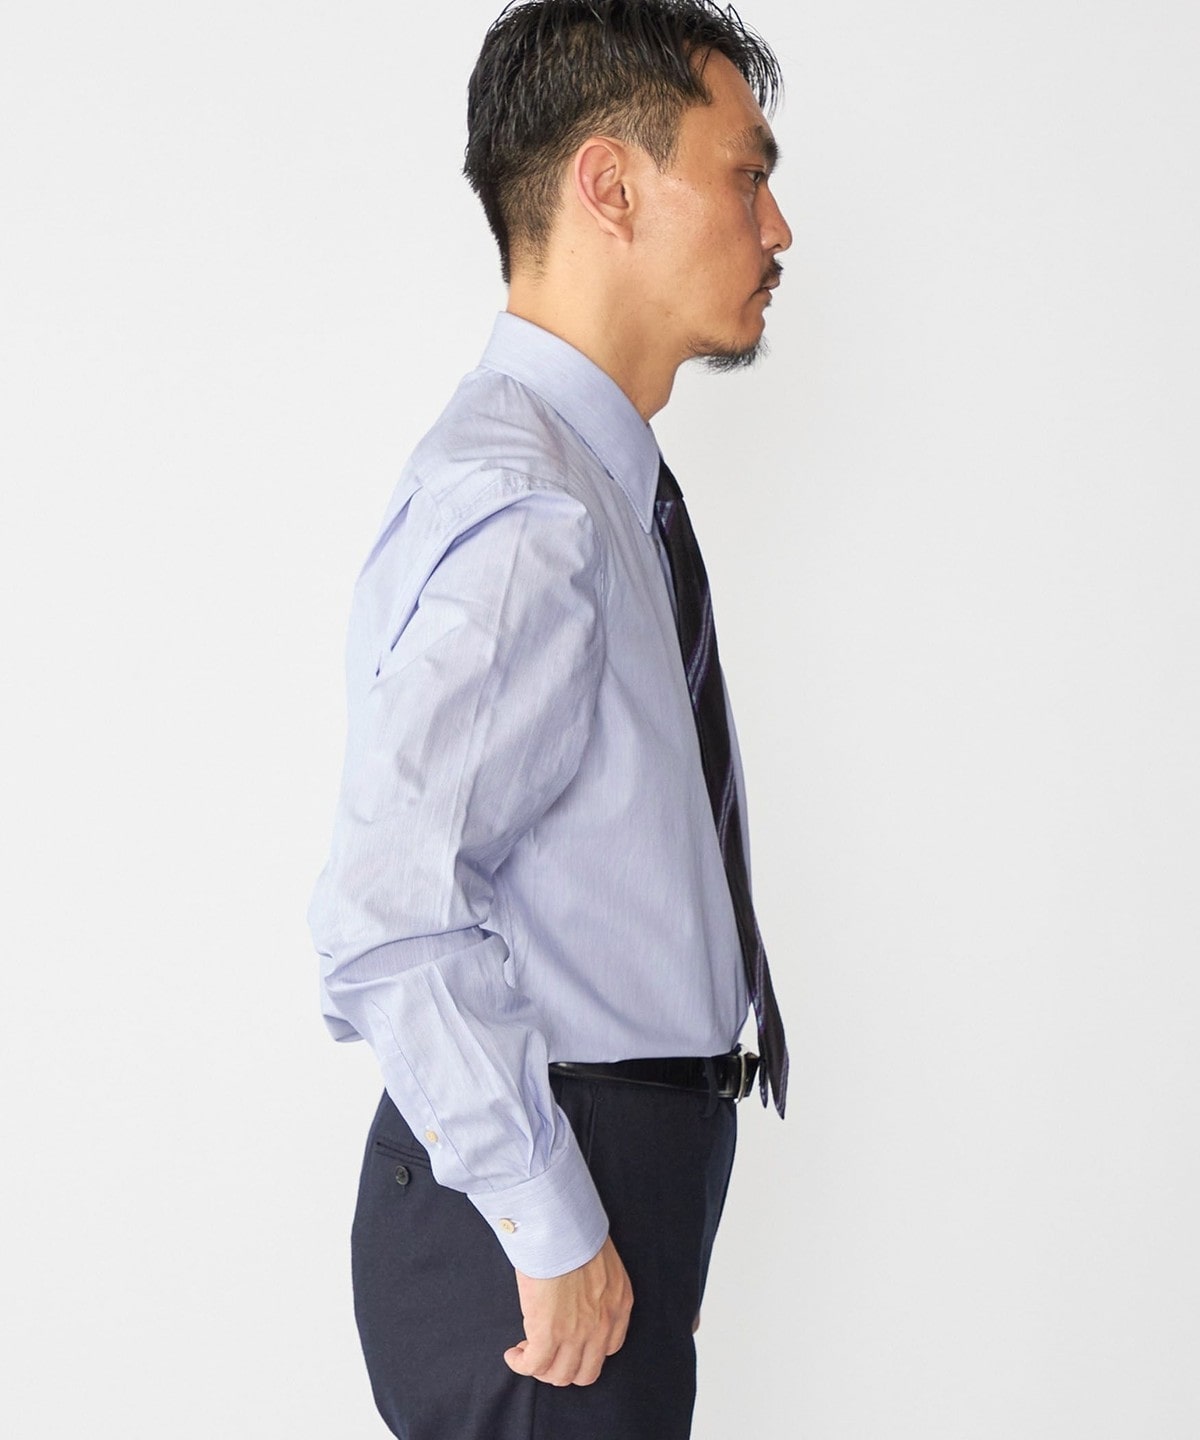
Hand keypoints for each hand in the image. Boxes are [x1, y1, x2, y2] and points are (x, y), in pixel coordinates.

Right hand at [503, 1235, 632, 1386]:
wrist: (559, 1227)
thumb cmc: (575, 1231)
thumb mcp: (602, 1260)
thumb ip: (597, 1283)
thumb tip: (576, 1289)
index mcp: (619, 1303)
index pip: (610, 1348)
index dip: (585, 1350)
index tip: (569, 1342)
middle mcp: (603, 1325)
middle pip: (586, 1372)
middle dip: (565, 1367)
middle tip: (548, 1352)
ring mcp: (577, 1334)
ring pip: (560, 1375)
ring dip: (542, 1368)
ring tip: (527, 1351)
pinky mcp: (548, 1335)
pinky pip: (534, 1365)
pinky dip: (521, 1364)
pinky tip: (513, 1355)